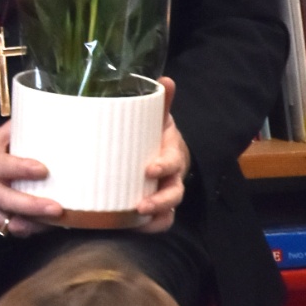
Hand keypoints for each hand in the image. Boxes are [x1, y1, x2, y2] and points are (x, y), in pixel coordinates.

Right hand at [0, 122, 65, 235]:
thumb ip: (7, 134)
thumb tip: (31, 118)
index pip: (4, 166)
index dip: (23, 168)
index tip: (43, 169)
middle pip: (10, 200)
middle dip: (34, 206)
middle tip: (56, 208)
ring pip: (12, 222)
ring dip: (34, 224)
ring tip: (55, 223)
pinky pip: (8, 231)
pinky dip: (25, 231)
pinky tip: (41, 227)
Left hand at [136, 76, 188, 232]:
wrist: (161, 150)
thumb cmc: (153, 133)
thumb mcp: (157, 117)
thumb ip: (161, 101)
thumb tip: (165, 79)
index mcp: (171, 154)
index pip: (173, 162)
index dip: (164, 166)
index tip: (148, 169)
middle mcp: (171, 177)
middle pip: (174, 194)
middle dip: (159, 201)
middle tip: (140, 204)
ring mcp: (165, 193)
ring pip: (168, 212)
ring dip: (154, 217)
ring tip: (135, 218)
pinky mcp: (157, 206)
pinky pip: (159, 222)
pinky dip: (149, 227)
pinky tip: (132, 226)